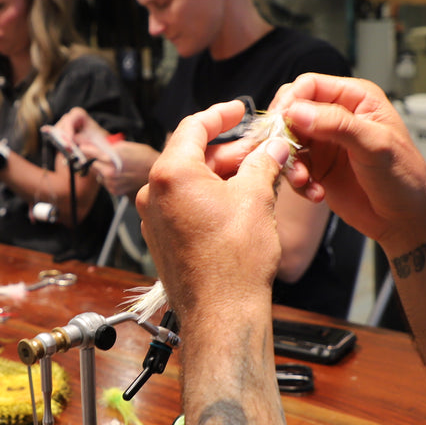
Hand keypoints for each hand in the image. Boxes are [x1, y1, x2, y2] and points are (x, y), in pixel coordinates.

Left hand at [52, 107, 148, 194]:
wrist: (156, 175)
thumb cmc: (144, 158)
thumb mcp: (126, 146)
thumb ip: (107, 146)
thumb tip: (93, 143)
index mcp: (111, 159)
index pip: (89, 153)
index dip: (83, 148)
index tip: (80, 146)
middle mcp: (109, 173)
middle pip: (90, 164)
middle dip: (93, 159)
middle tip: (101, 156)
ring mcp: (111, 184)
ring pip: (97, 174)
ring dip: (101, 169)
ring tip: (115, 166)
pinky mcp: (114, 191)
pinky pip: (105, 182)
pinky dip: (108, 178)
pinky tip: (119, 174)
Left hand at [136, 99, 291, 320]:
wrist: (222, 314)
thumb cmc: (234, 262)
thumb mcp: (256, 198)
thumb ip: (262, 164)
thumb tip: (272, 148)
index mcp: (171, 174)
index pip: (193, 127)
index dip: (221, 114)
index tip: (239, 110)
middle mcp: (154, 194)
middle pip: (192, 155)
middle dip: (229, 150)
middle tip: (261, 149)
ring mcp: (155, 219)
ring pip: (190, 182)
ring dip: (223, 175)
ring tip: (258, 175)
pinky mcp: (163, 239)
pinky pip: (185, 205)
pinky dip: (211, 196)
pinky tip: (240, 201)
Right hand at [266, 73, 425, 244]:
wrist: (406, 219)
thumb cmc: (404, 177)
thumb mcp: (375, 146)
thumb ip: (338, 125)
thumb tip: (298, 111)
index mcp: (356, 98)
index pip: (310, 85)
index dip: (291, 100)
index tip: (281, 121)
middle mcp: (337, 116)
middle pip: (292, 110)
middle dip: (283, 132)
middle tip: (280, 151)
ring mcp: (325, 142)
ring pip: (287, 140)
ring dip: (288, 161)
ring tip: (302, 180)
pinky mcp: (318, 167)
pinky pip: (292, 166)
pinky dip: (297, 180)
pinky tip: (315, 193)